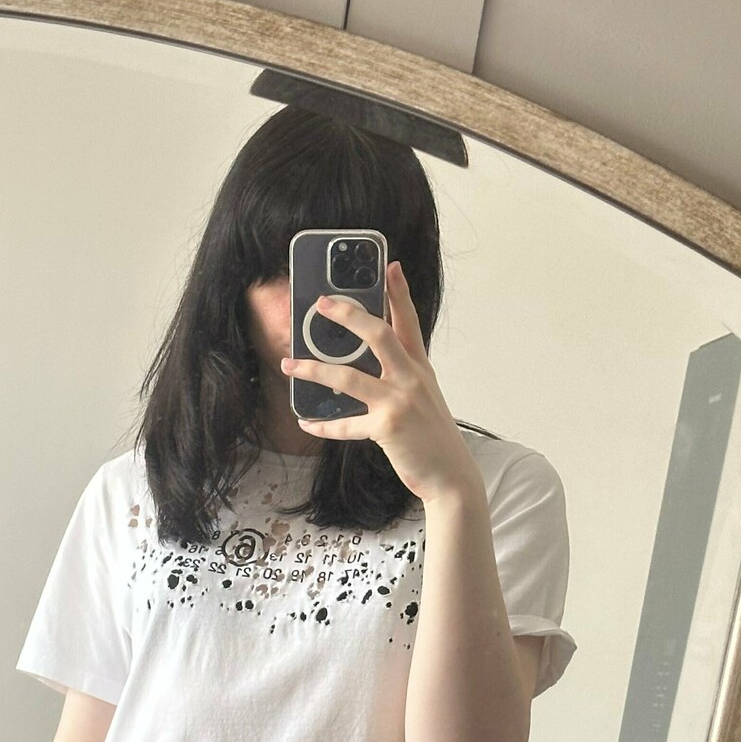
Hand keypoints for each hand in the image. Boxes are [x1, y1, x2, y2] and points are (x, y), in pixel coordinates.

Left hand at [280, 261, 481, 501]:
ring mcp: (399, 401)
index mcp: (420, 367)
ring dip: (313, 369)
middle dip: (348, 315)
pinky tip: (306, 422)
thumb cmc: (433, 436)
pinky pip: (345, 425)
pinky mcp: (386, 427)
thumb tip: (370, 364)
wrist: (451, 475)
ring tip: (289, 363)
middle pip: (378, 334)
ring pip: (348, 377)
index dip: (399, 292)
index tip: (391, 266)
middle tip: (322, 304)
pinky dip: (323, 425)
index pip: (409, 322)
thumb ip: (403, 375)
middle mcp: (411, 378)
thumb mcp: (425, 396)